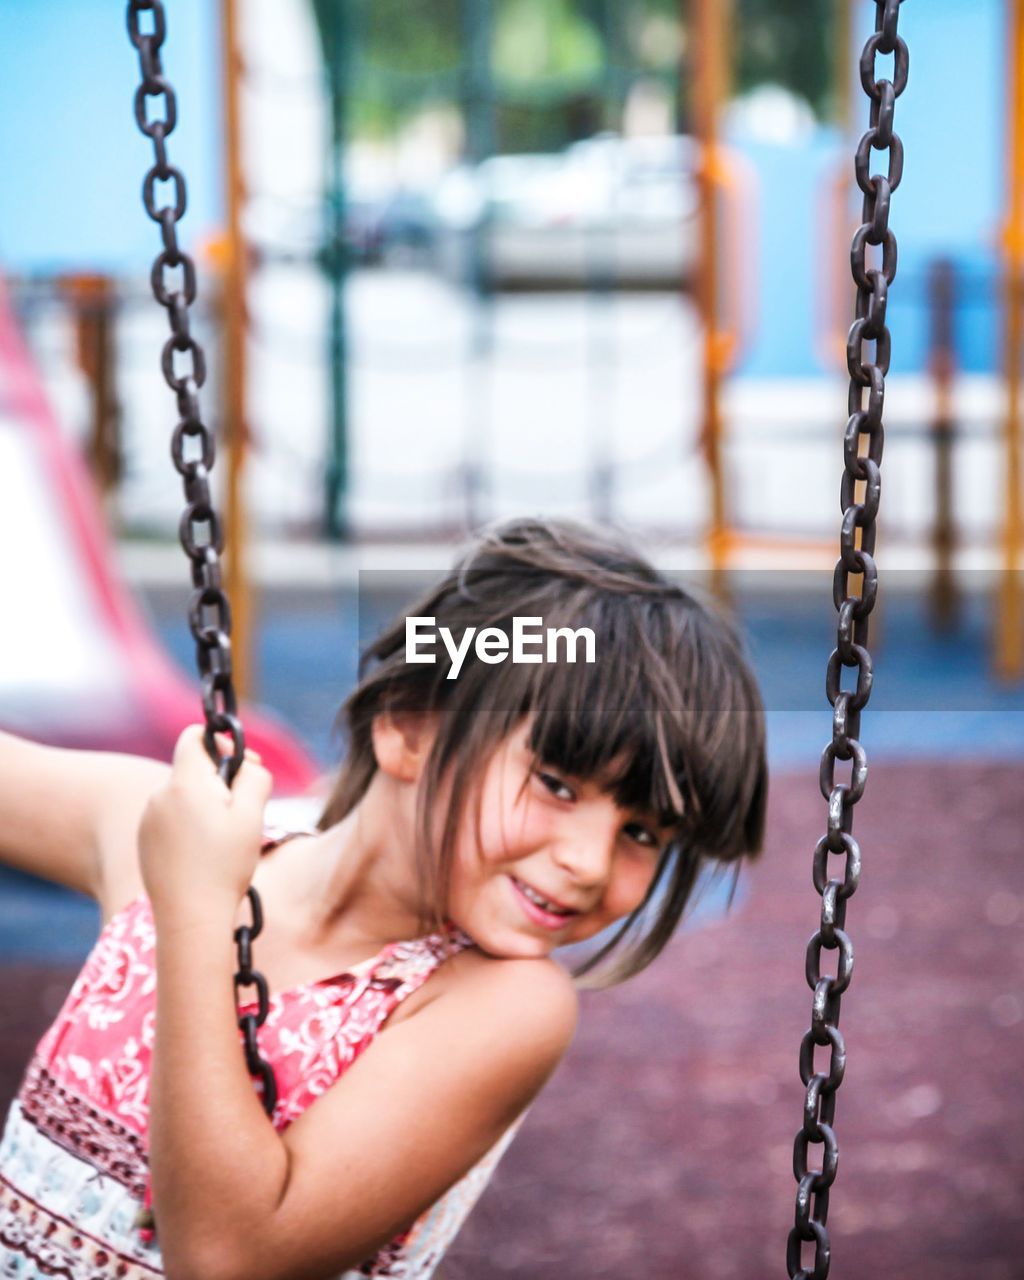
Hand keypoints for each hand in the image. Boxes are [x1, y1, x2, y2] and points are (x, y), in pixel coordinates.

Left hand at [139, 725, 272, 919]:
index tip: (240, 767)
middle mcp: (159, 795)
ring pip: (182, 795)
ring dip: (204, 805)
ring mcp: (148, 819)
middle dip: (218, 780)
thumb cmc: (225, 866)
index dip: (221, 742)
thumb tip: (248, 762)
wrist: (190, 918)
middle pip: (192, 768)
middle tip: (241, 813)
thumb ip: (254, 776)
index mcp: (185, 782)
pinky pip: (171, 818)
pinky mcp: (145, 841)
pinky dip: (189, 826)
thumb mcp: (253, 816)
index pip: (194, 736)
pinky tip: (203, 855)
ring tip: (222, 841)